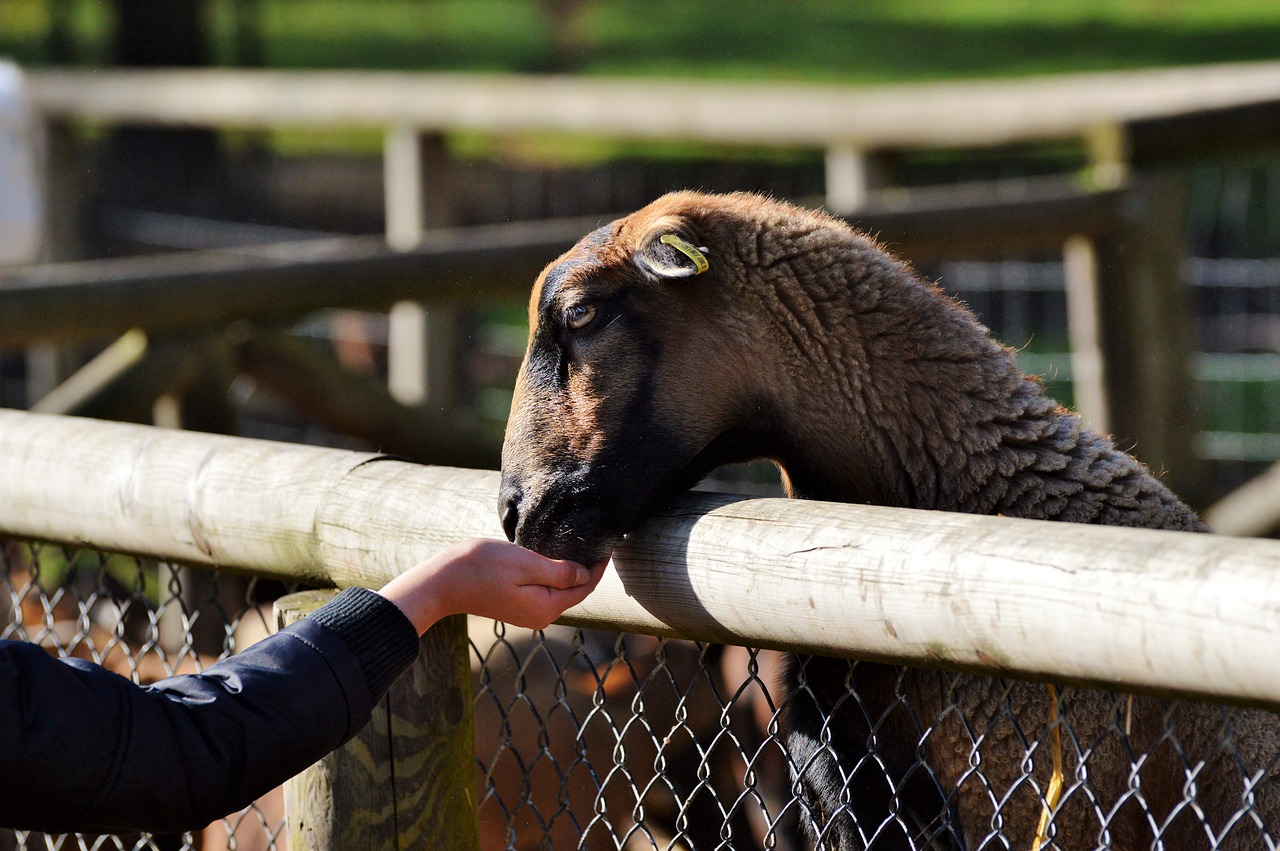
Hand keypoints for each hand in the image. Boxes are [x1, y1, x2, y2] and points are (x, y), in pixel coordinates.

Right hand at [378, 538, 607, 633]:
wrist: (442, 582)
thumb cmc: (482, 567)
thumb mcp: (525, 563)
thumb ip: (559, 571)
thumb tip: (586, 574)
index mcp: (546, 607)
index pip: (585, 587)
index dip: (599, 566)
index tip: (609, 543)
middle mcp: (541, 616)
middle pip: (575, 591)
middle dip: (589, 569)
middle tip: (600, 542)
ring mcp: (528, 613)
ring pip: (560, 591)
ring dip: (572, 572)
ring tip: (582, 548)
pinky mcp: (517, 606)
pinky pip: (545, 590)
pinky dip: (555, 576)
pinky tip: (556, 559)